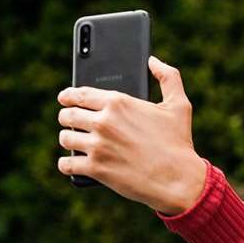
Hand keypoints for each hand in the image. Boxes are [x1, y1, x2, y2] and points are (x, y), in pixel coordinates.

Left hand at [57, 55, 204, 213]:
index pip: (79, 93)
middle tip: (70, 123)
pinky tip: (71, 164)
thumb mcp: (179, 105)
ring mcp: (97, 145)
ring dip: (68, 140)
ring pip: (65, 138)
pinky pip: (66, 164)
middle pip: (68, 115)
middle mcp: (103, 121)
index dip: (68, 96)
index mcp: (118, 102)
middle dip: (67, 118)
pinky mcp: (95, 168)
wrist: (179, 180)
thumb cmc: (179, 143)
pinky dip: (67, 165)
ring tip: (73, 143)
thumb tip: (153, 61)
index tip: (64, 99)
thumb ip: (168, 77)